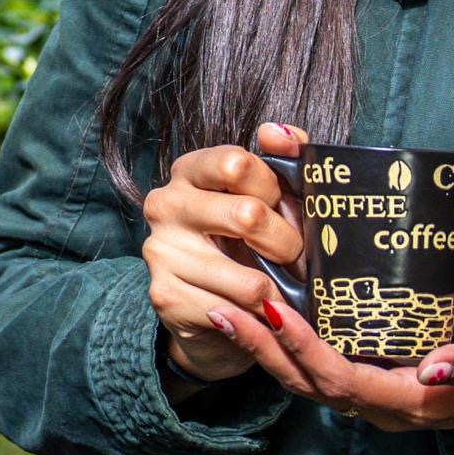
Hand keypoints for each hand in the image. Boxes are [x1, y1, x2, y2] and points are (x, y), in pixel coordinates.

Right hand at [145, 122, 310, 381]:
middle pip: (247, 216)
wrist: (221, 309)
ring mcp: (160, 251)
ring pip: (248, 279)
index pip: (237, 163)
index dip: (274, 190)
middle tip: (293, 259)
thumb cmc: (252, 243)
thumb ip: (285, 157)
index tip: (282, 209)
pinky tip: (258, 318)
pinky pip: (233, 313)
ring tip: (283, 296)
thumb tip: (275, 132)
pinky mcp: (165, 296)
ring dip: (278, 294)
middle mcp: (165, 204)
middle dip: (286, 245)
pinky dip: (257, 322)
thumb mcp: (274, 197)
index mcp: (190, 170)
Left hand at [222, 295, 453, 441]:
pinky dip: (290, 346)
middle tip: (220, 307)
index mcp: (412, 403)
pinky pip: (323, 368)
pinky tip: (266, 316)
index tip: (268, 310)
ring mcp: (380, 397)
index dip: (301, 348)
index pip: (339, 379)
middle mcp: (386, 407)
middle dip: (263, 348)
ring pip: (309, 379)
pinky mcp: (380, 381)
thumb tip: (435, 368)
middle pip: (309, 383)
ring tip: (227, 309)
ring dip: (267, 348)